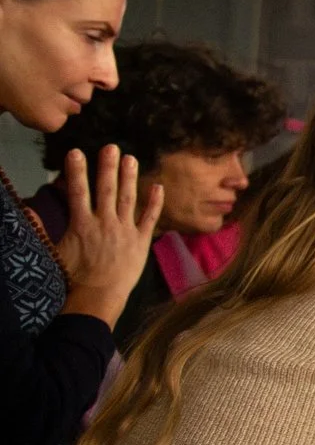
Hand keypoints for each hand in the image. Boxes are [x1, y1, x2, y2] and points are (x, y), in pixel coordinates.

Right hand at [54, 147, 164, 325]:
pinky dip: (154, 203)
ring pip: (128, 199)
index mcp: (81, 224)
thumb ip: (41, 228)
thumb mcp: (52, 252)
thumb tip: (26, 208)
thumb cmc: (73, 277)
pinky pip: (150, 219)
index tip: (75, 152)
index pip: (77, 192)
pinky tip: (158, 186)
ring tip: (131, 158)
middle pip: (106, 190)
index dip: (76, 172)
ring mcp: (125, 231)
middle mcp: (104, 223)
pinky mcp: (141, 241)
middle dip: (107, 167)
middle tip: (111, 147)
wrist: (97, 297)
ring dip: (129, 178)